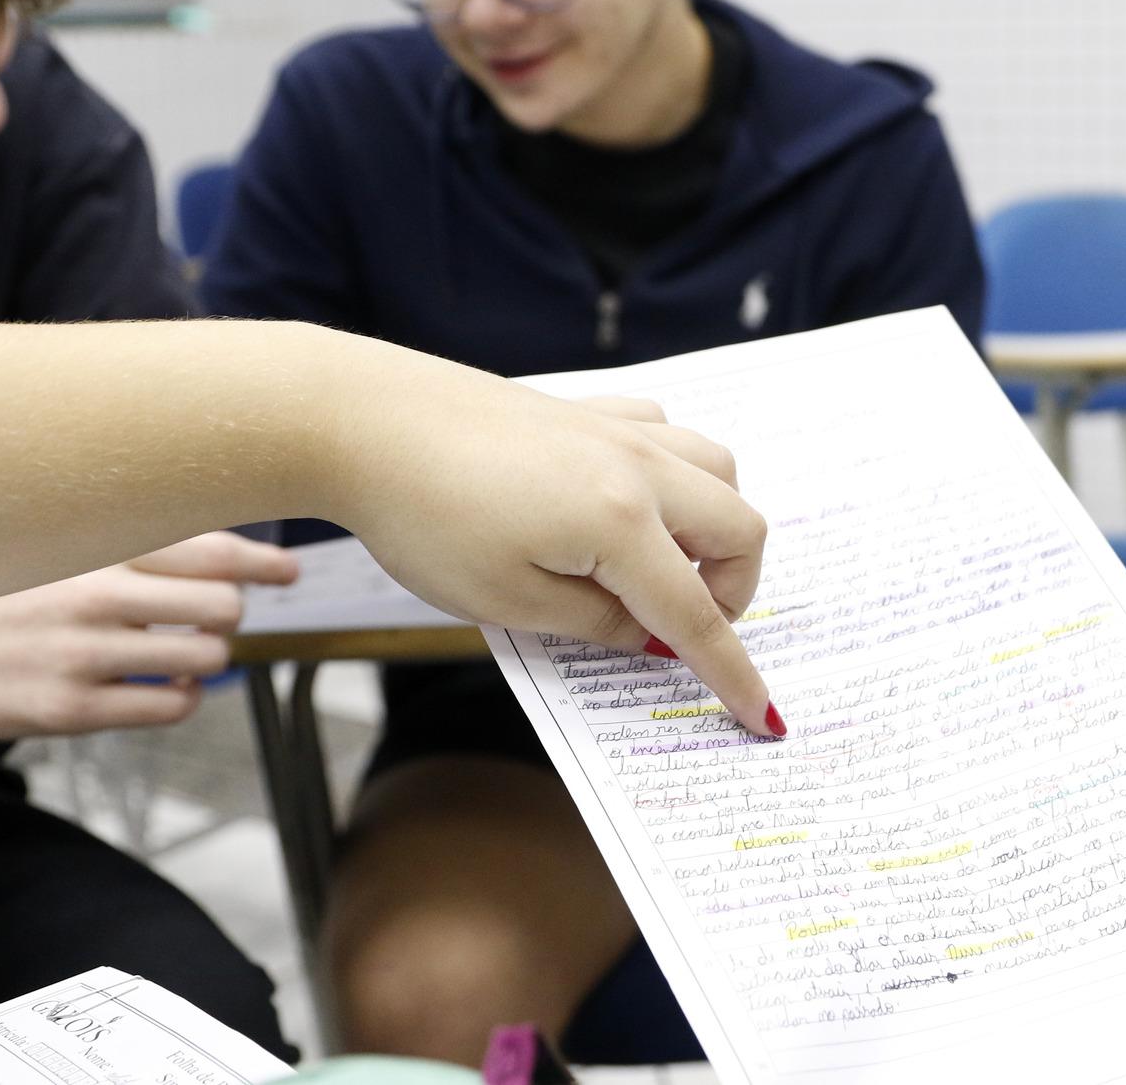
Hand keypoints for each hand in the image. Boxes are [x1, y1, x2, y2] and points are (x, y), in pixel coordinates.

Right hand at [0, 532, 297, 739]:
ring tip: (183, 652)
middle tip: (211, 616)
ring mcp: (84, 655)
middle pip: (222, 606)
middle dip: (229, 613)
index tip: (286, 570)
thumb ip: (142, 547)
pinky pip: (172, 706)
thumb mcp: (68, 552)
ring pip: (206, 658)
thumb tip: (232, 553)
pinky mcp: (73, 708)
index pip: (208, 551)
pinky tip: (169, 685)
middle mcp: (95, 597)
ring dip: (208, 657)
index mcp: (97, 550)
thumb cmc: (18, 597)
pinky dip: (185, 696)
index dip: (261, 561)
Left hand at [325, 367, 779, 736]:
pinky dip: (674, 473)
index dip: (731, 672)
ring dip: (712, 526)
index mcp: (620, 524)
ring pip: (718, 469)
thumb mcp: (507, 601)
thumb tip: (651, 636)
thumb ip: (595, 623)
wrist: (365, 421)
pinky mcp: (588, 408)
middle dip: (732, 591)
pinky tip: (626, 500)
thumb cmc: (424, 516)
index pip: (695, 614)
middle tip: (679, 627)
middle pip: (739, 531)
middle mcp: (638, 468)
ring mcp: (617, 429)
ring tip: (662, 563)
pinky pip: (668, 432)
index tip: (761, 716)